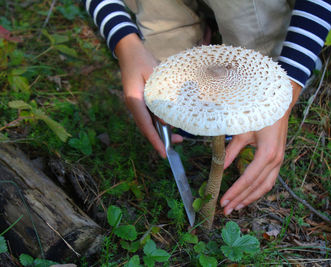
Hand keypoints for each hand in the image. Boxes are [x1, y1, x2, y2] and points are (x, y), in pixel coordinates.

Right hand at [115, 34, 182, 157]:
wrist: (129, 51)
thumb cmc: (142, 60)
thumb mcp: (154, 76)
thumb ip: (159, 97)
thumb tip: (166, 119)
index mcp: (134, 99)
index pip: (145, 125)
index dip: (155, 140)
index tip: (163, 152)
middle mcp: (133, 105)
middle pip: (146, 127)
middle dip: (160, 139)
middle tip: (176, 145)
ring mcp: (135, 104)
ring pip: (148, 123)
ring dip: (160, 132)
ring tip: (176, 138)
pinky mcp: (139, 101)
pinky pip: (148, 116)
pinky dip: (158, 123)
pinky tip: (169, 125)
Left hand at [220, 81, 301, 214]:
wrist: (280, 105)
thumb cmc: (260, 115)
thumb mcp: (243, 131)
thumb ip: (231, 150)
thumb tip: (219, 167)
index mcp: (267, 154)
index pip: (248, 178)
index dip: (235, 191)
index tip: (224, 200)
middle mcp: (275, 161)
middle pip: (256, 186)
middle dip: (241, 199)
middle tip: (226, 209)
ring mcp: (279, 162)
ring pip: (265, 186)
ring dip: (250, 198)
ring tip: (237, 207)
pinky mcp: (278, 161)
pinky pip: (269, 180)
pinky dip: (258, 190)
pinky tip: (248, 195)